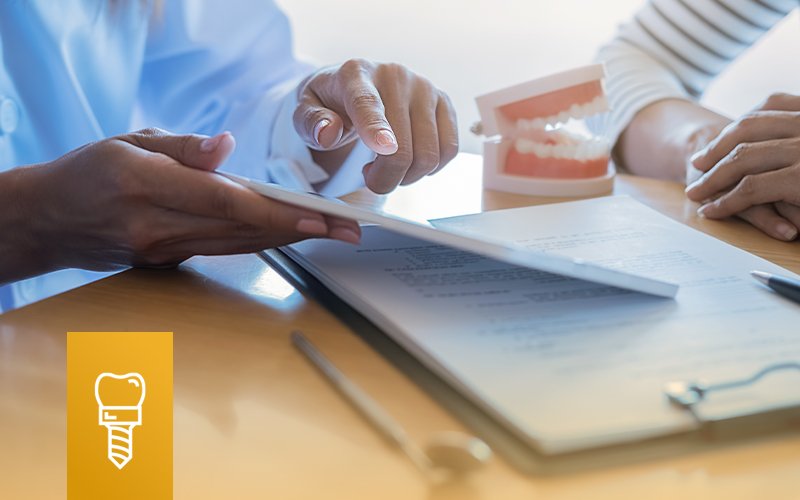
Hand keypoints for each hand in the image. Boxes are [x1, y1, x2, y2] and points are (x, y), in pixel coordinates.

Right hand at [5, 128, 359, 280]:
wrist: (48, 221)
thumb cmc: (88, 171)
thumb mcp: (128, 139)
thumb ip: (181, 146)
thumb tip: (226, 147)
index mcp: (146, 187)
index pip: (225, 204)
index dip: (276, 213)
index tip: (317, 217)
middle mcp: (158, 227)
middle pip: (243, 232)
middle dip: (301, 230)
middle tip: (347, 229)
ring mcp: (164, 252)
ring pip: (239, 247)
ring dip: (289, 240)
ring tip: (332, 233)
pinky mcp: (168, 263)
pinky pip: (223, 252)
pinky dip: (260, 243)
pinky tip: (288, 235)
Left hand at [293, 59, 457, 193]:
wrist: (355, 86)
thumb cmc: (329, 104)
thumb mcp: (305, 112)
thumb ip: (311, 123)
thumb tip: (328, 132)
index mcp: (355, 74)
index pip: (367, 103)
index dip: (376, 128)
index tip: (384, 149)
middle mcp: (394, 75)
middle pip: (402, 146)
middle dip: (385, 178)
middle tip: (370, 178)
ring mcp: (424, 87)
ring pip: (429, 153)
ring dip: (407, 177)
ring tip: (386, 168)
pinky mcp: (443, 102)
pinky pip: (449, 149)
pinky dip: (430, 168)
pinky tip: (409, 162)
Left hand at [685, 93, 799, 240]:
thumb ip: (795, 142)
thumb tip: (777, 145)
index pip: (775, 104)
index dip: (740, 122)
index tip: (720, 139)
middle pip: (750, 128)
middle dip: (717, 147)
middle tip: (698, 164)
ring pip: (743, 157)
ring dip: (713, 176)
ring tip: (697, 191)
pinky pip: (749, 189)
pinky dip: (725, 201)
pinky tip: (712, 211)